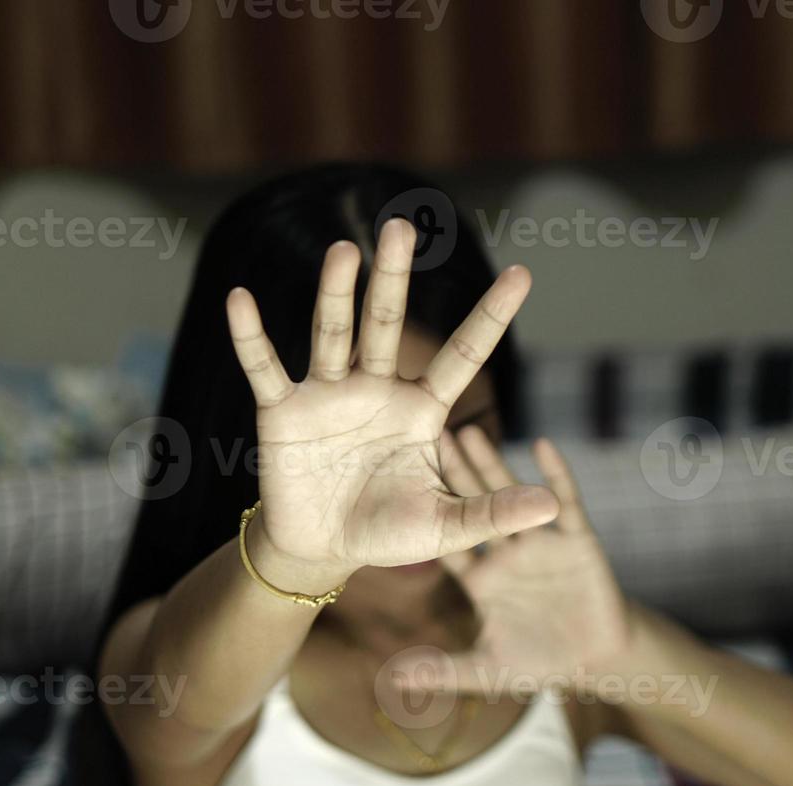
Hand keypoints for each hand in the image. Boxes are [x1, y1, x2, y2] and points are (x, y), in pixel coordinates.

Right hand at [226, 219, 559, 574]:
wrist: (322, 550)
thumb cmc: (385, 532)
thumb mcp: (445, 527)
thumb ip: (492, 514)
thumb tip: (552, 508)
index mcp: (420, 410)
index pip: (462, 354)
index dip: (490, 317)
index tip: (524, 274)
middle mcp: (375, 390)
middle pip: (386, 324)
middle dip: (393, 278)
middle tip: (402, 228)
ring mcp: (328, 396)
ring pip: (333, 334)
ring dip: (334, 293)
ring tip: (344, 251)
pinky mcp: (284, 412)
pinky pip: (265, 369)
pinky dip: (251, 337)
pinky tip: (240, 299)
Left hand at [412, 427, 633, 696]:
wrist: (597, 661)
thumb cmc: (541, 663)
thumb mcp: (486, 670)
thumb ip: (442, 672)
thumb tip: (391, 682)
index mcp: (482, 580)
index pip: (448, 541)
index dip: (425, 514)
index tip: (397, 484)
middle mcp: (507, 554)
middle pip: (474, 507)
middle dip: (453, 474)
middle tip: (429, 436)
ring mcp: (540, 543)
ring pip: (512, 496)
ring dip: (493, 465)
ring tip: (471, 431)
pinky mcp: (576, 540)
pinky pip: (565, 502)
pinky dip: (555, 475)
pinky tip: (542, 445)